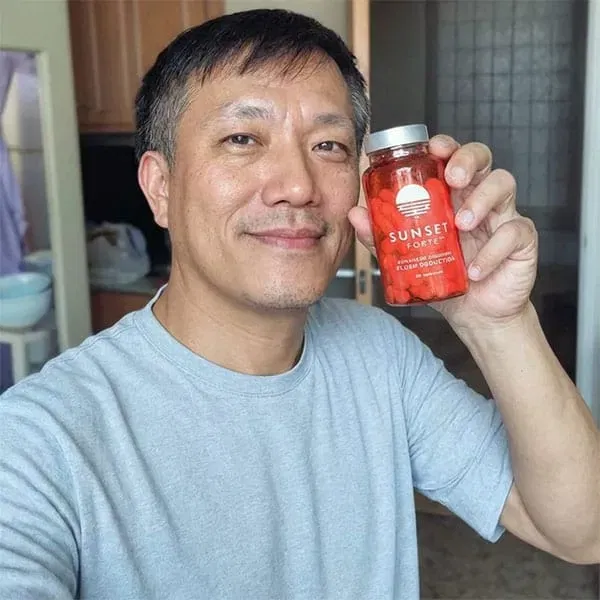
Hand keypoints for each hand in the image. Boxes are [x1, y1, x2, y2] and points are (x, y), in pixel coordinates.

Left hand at [348, 134, 538, 329]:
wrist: (474, 313)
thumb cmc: (443, 276)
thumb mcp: (407, 257)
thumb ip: (382, 236)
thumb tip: (355, 215)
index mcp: (451, 194)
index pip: (451, 157)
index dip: (445, 145)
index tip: (432, 148)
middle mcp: (477, 197)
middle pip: (482, 157)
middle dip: (467, 159)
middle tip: (452, 179)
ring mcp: (502, 215)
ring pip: (503, 183)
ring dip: (480, 200)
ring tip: (460, 225)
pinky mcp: (522, 239)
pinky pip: (514, 232)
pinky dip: (493, 250)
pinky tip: (475, 269)